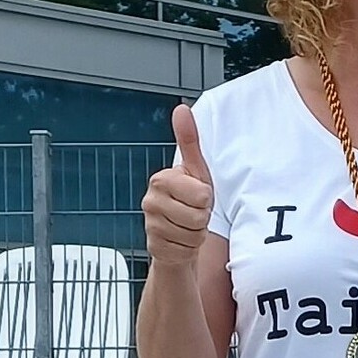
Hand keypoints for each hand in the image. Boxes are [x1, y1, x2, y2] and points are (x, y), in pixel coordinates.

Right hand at [141, 105, 213, 264]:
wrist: (177, 234)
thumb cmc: (190, 199)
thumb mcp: (195, 170)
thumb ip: (189, 140)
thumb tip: (181, 109)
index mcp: (161, 179)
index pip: (201, 194)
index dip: (206, 197)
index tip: (197, 194)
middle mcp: (150, 200)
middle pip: (199, 214)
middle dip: (203, 216)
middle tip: (194, 211)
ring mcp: (151, 224)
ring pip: (193, 232)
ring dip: (196, 232)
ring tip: (188, 224)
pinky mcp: (154, 246)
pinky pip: (186, 248)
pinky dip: (189, 246)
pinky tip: (181, 239)